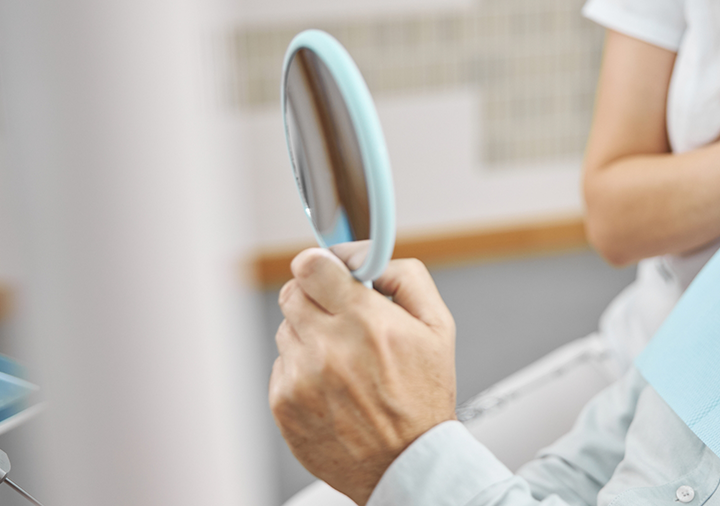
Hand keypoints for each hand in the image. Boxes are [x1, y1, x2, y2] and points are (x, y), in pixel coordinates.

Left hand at [269, 243, 456, 503]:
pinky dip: (301, 370)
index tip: (328, 273)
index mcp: (366, 322)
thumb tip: (366, 256)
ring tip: (342, 361)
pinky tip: (331, 387)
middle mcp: (329, 348)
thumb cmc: (423, 397)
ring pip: (286, 329)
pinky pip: (281, 365)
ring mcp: (302, 377)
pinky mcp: (284, 403)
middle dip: (315, 298)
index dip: (320, 265)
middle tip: (340, 317)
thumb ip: (405, 276)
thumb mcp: (438, 327)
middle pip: (292, 293)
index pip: (311, 266)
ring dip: (309, 336)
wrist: (406, 463)